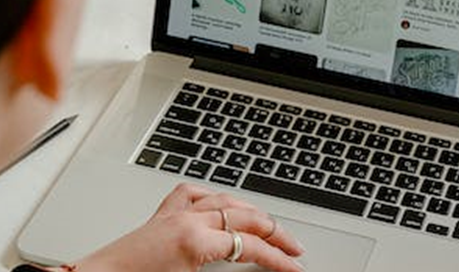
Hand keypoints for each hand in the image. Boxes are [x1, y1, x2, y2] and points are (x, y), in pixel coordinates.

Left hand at [66, 184, 303, 271]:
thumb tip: (248, 268)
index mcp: (195, 242)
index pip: (252, 248)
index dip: (279, 260)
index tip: (295, 269)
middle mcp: (188, 221)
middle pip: (247, 218)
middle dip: (276, 233)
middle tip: (293, 248)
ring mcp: (175, 214)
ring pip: (227, 200)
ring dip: (253, 212)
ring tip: (270, 225)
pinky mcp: (162, 215)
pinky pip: (196, 194)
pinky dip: (216, 197)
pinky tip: (224, 203)